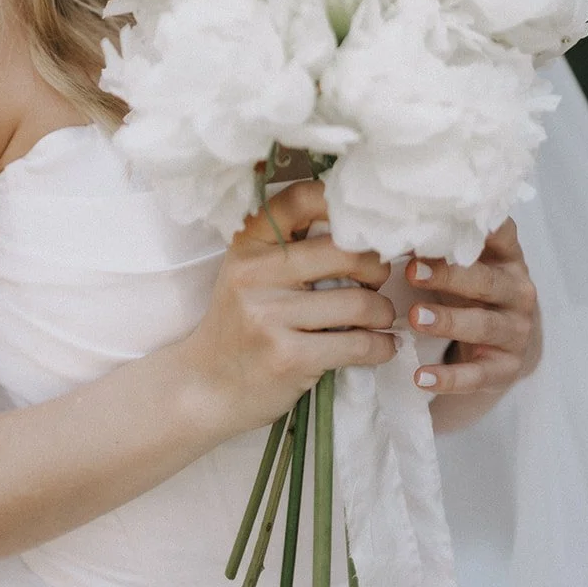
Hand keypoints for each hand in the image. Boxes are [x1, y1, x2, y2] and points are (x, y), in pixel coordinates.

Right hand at [183, 180, 398, 436]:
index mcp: (247, 244)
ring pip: (359, 302)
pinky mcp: (288, 357)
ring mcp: (269, 316)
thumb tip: (360, 228)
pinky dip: (381, 346)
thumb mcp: (248, 273)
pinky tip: (381, 346)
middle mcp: (255, 273)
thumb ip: (289, 247)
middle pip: (344, 252)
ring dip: (382, 311)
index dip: (340, 203)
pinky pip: (358, 345)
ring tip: (379, 317)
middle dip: (376, 267)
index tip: (362, 222)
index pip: (300, 200)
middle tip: (376, 281)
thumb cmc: (239, 323)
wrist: (206, 386)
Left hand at [405, 218, 540, 395]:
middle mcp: (518, 292)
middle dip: (449, 276)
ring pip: (483, 326)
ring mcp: (516, 332)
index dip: (479, 228)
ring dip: (448, 322)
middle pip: (486, 281)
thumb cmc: (474, 293)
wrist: (506, 345)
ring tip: (416, 318)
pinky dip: (449, 378)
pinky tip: (421, 377)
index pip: (501, 235)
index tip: (446, 219)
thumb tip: (389, 230)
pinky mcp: (505, 369)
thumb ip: (440, 249)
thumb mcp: (465, 267)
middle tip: (412, 271)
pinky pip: (477, 375)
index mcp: (508, 259)